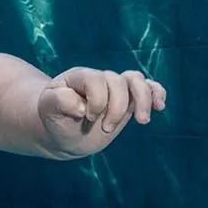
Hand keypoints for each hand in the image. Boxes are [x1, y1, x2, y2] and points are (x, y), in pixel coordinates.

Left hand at [38, 67, 166, 157]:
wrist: (63, 131)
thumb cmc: (55, 117)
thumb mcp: (48, 109)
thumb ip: (60, 101)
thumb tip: (83, 105)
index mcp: (79, 76)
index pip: (96, 79)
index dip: (96, 100)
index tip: (86, 117)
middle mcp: (99, 78)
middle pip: (118, 81)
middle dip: (116, 109)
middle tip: (106, 129)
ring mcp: (115, 89)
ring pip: (137, 80)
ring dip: (143, 100)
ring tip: (142, 121)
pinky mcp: (129, 100)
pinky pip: (149, 87)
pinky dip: (157, 93)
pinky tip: (160, 107)